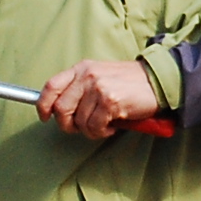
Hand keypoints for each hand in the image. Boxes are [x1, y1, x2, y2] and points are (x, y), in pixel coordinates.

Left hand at [35, 59, 160, 139]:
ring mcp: (98, 87)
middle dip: (68, 125)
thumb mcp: (100, 76)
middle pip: (61, 109)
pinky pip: (95, 127)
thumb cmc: (129, 83)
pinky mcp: (110, 101)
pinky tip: (112, 124)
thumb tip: (58, 109)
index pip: (51, 86)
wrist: (157, 81)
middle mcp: (87, 75)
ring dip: (90, 130)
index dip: (43, 105)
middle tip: (81, 127)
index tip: (45, 117)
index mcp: (82, 68)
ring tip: (104, 124)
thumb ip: (79, 88)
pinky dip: (102, 132)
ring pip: (79, 122)